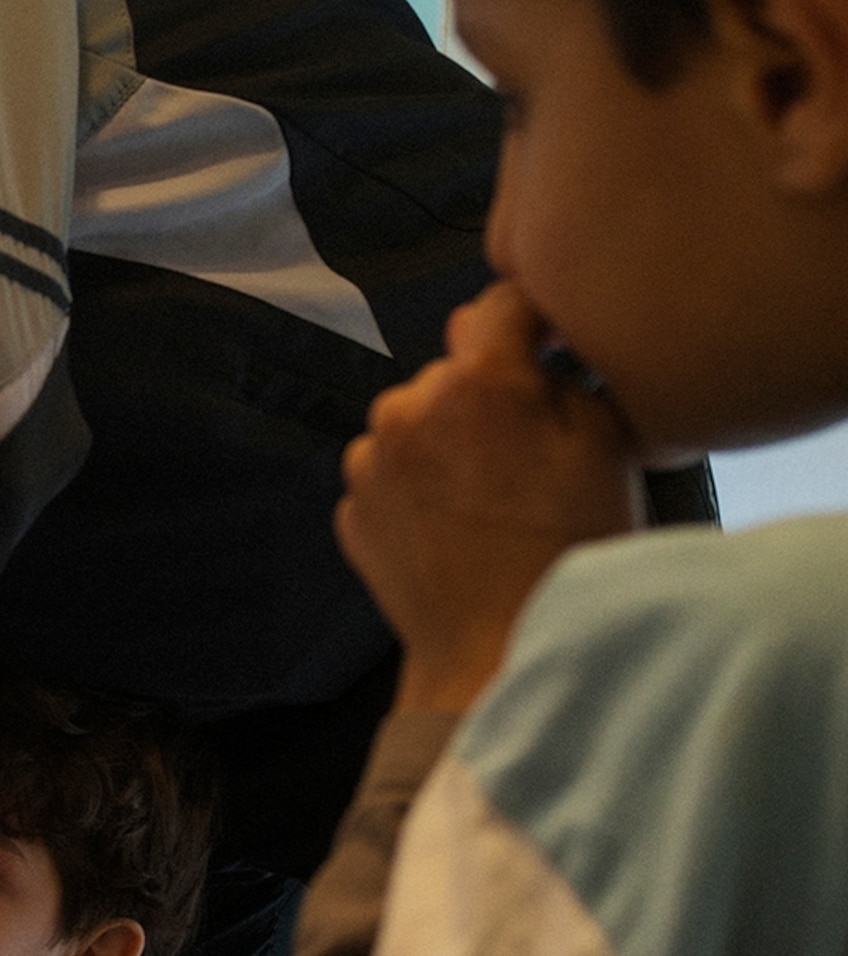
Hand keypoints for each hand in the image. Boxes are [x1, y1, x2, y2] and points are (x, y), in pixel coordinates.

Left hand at [337, 281, 641, 712]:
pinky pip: (389, 472)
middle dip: (488, 394)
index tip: (550, 343)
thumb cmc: (569, 549)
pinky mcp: (351, 507)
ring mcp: (370, 461)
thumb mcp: (603, 444)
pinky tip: (456, 523)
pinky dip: (416, 485)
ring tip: (491, 495)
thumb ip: (562, 374)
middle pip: (454, 370)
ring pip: (415, 420)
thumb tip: (528, 341)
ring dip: (445, 439)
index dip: (533, 318)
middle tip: (529, 451)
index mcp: (477, 382)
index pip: (501, 306)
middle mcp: (408, 408)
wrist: (499, 650)